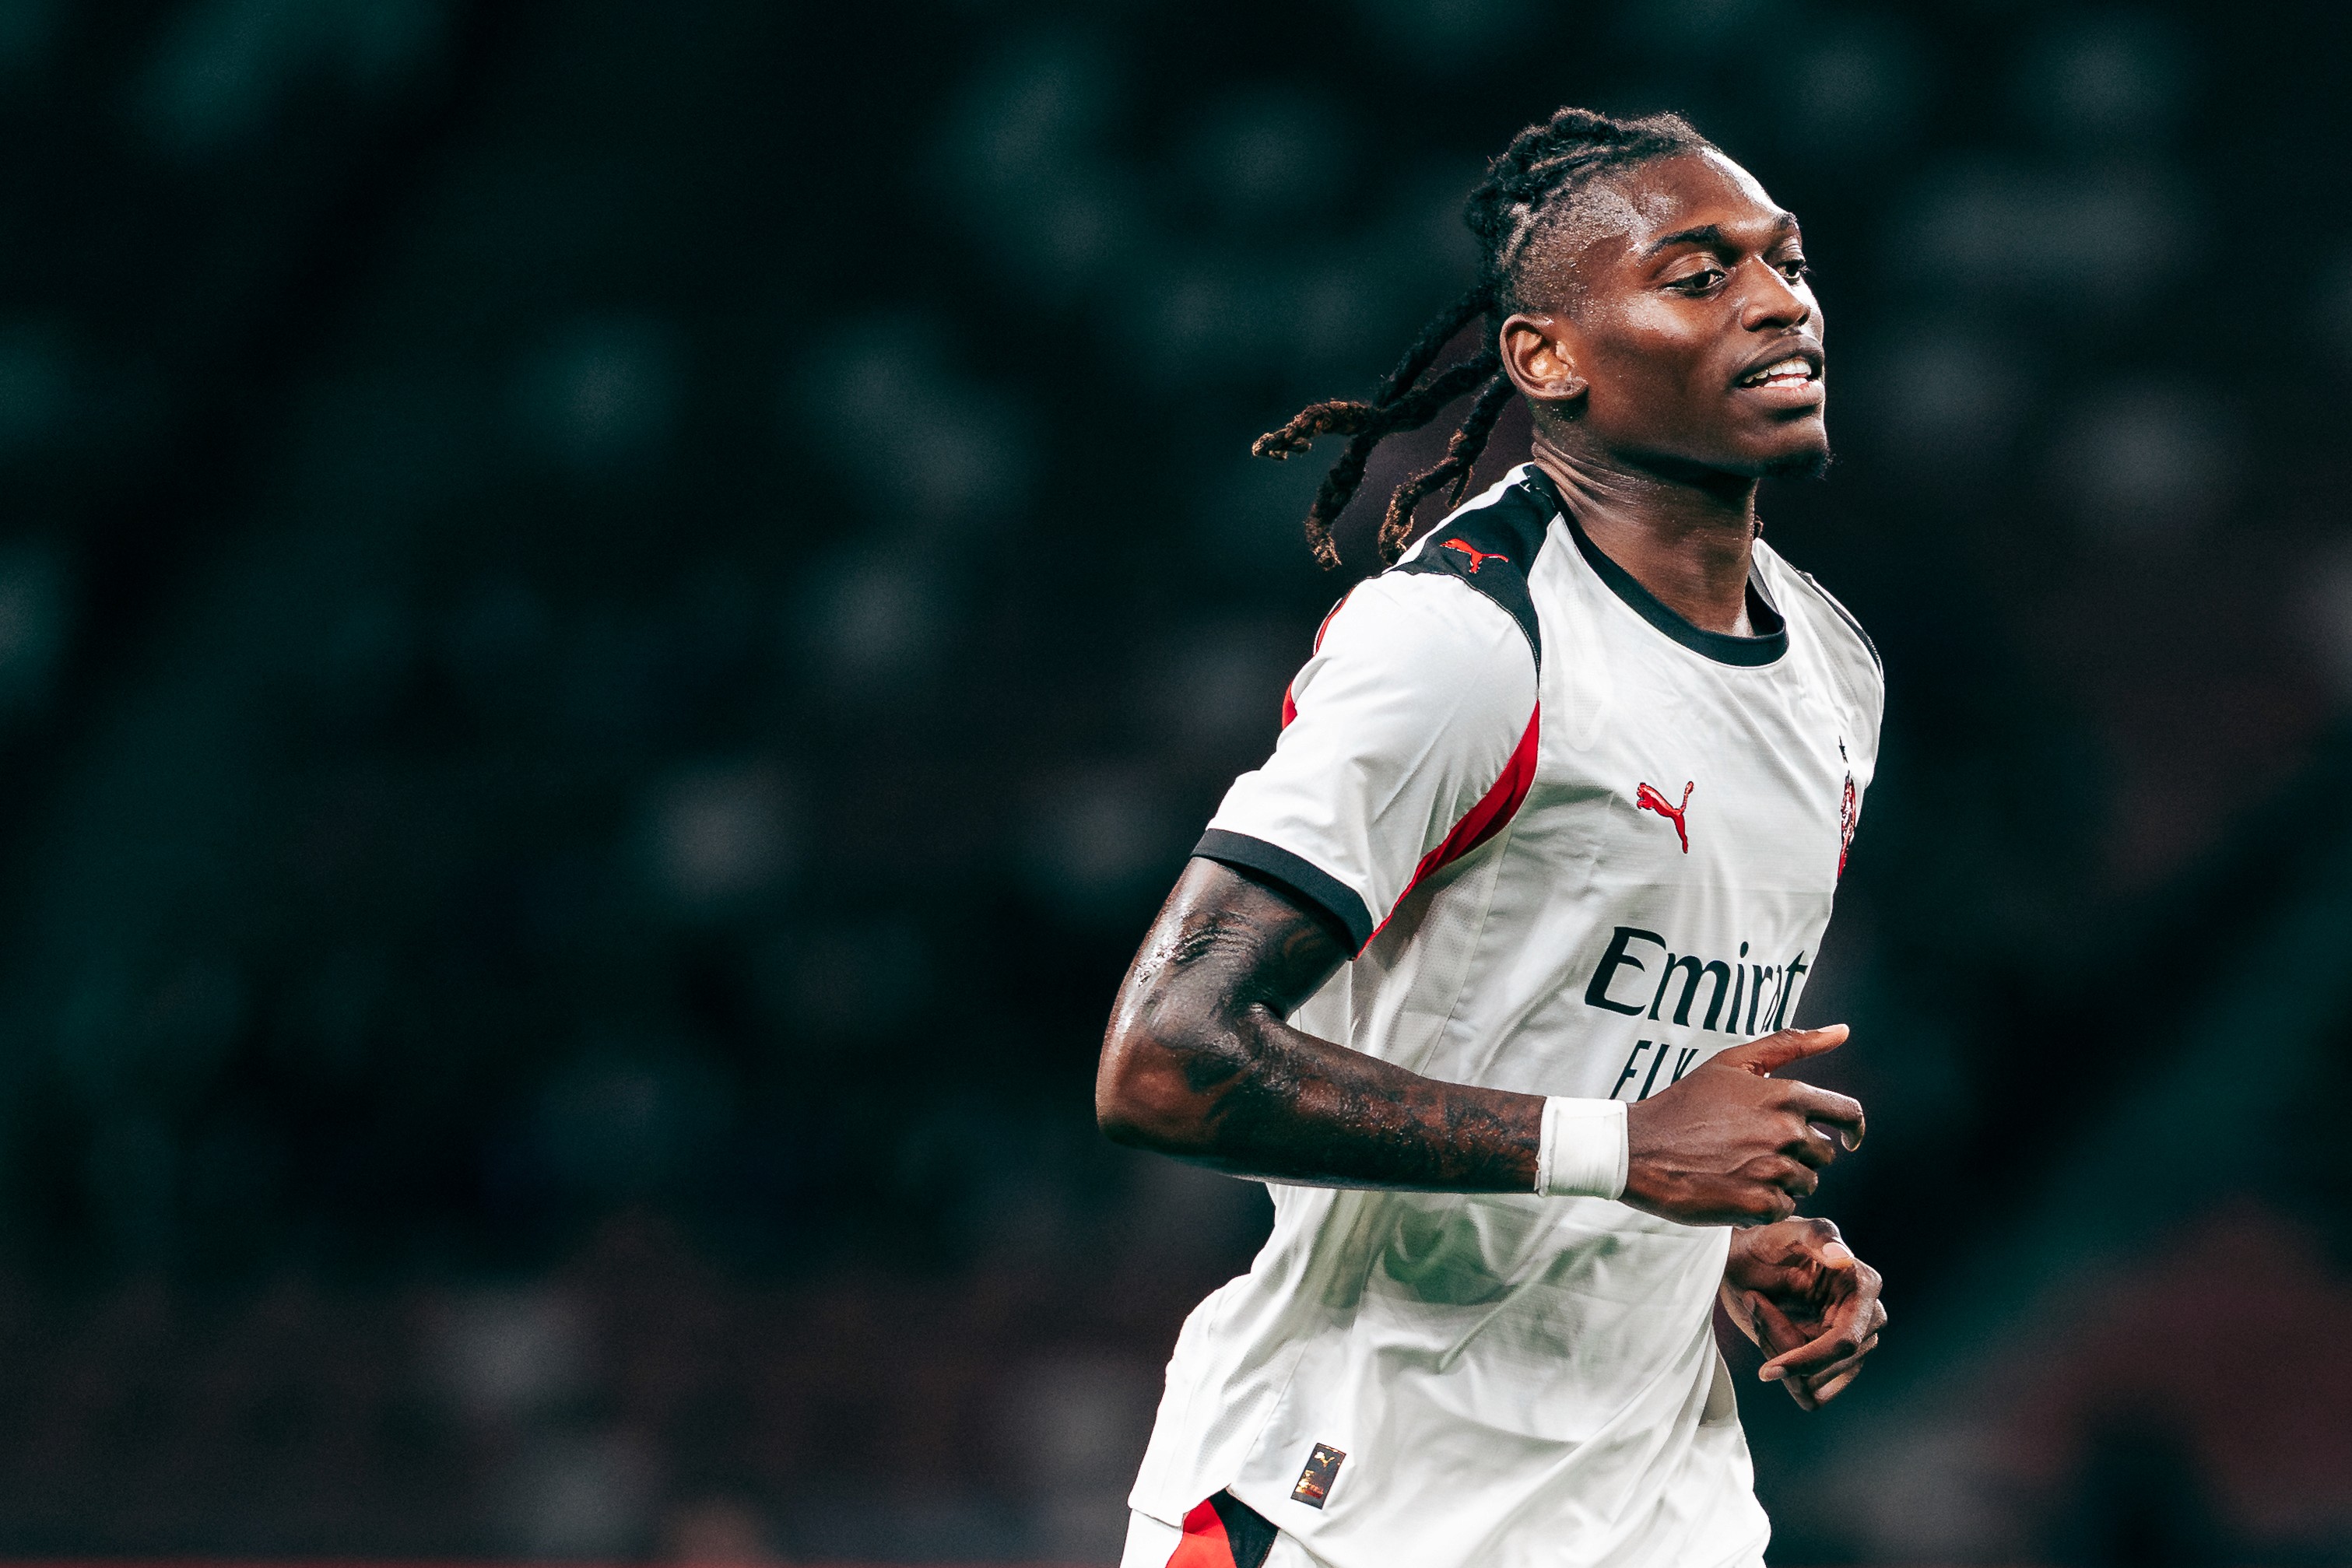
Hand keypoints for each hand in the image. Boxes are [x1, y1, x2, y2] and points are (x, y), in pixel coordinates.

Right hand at [1620, 1026, 1863, 1226]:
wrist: (1638, 1149)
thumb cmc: (1685, 1103)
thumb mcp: (1733, 1063)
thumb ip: (1792, 1045)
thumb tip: (1843, 1031)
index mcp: (1786, 1096)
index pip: (1849, 1114)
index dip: (1853, 1129)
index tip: (1848, 1139)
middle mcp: (1786, 1132)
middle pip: (1824, 1155)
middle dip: (1800, 1155)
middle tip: (1756, 1149)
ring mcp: (1773, 1170)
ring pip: (1805, 1184)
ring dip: (1782, 1181)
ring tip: (1740, 1167)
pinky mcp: (1759, 1204)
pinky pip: (1784, 1208)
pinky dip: (1764, 1203)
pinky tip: (1734, 1188)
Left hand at [1721, 1216, 1885, 1409]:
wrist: (1745, 1259)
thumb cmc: (1767, 1241)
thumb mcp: (1784, 1230)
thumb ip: (1816, 1236)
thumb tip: (1844, 1259)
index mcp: (1864, 1285)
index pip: (1845, 1342)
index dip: (1807, 1359)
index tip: (1768, 1370)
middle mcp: (1868, 1319)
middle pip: (1827, 1366)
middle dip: (1782, 1344)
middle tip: (1754, 1302)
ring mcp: (1855, 1344)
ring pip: (1815, 1384)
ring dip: (1778, 1353)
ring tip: (1762, 1311)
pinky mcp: (1836, 1364)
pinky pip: (1811, 1394)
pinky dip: (1786, 1375)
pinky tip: (1770, 1336)